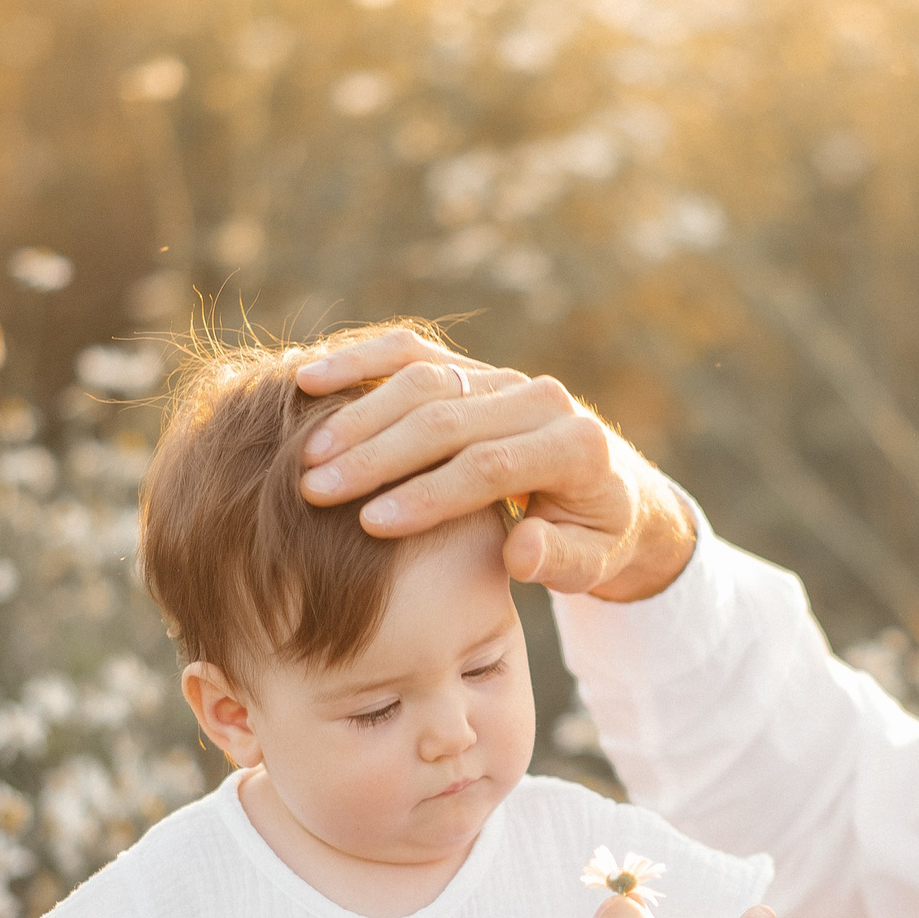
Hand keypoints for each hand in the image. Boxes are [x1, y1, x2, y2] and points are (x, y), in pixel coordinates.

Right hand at [294, 328, 695, 599]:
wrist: (610, 489)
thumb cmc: (591, 538)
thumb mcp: (592, 563)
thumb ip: (560, 560)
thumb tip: (521, 550)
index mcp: (576, 446)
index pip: (489, 466)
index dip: (428, 494)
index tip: (370, 524)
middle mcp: (542, 398)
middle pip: (447, 418)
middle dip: (377, 456)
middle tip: (315, 491)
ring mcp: (502, 376)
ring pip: (422, 379)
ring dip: (359, 416)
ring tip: (308, 458)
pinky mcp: (471, 368)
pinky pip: (410, 353)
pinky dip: (359, 361)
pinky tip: (309, 381)